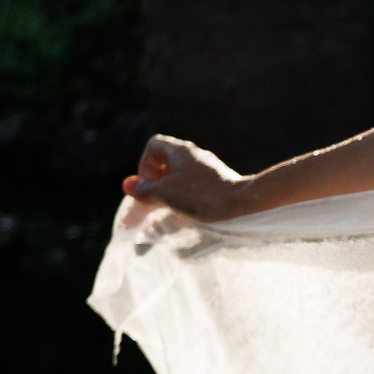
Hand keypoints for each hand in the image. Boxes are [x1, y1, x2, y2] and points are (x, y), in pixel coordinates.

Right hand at [121, 133, 246, 225]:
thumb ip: (146, 190)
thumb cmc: (202, 196)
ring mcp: (206, 174)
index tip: (147, 186)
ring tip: (152, 227)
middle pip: (163, 170)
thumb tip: (129, 186)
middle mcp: (193, 159)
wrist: (244, 205)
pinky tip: (177, 226)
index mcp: (181, 152)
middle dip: (149, 193)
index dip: (144, 166)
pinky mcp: (216, 190)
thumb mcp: (167, 193)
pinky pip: (192, 196)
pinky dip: (180, 208)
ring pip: (177, 186)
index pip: (154, 147)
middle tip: (136, 217)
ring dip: (162, 204)